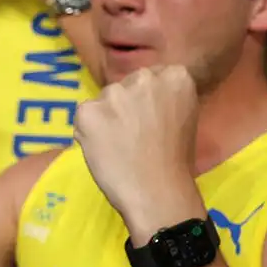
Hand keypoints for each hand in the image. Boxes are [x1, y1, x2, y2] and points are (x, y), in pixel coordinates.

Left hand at [73, 64, 200, 232]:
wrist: (157, 190)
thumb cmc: (176, 161)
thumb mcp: (184, 116)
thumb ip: (165, 99)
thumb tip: (143, 98)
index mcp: (174, 75)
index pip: (150, 78)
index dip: (145, 101)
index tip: (148, 120)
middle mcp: (144, 77)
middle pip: (124, 85)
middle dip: (124, 105)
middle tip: (131, 135)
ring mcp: (114, 93)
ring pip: (102, 101)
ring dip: (105, 118)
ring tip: (117, 146)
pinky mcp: (88, 111)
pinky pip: (83, 117)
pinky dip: (87, 132)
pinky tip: (102, 149)